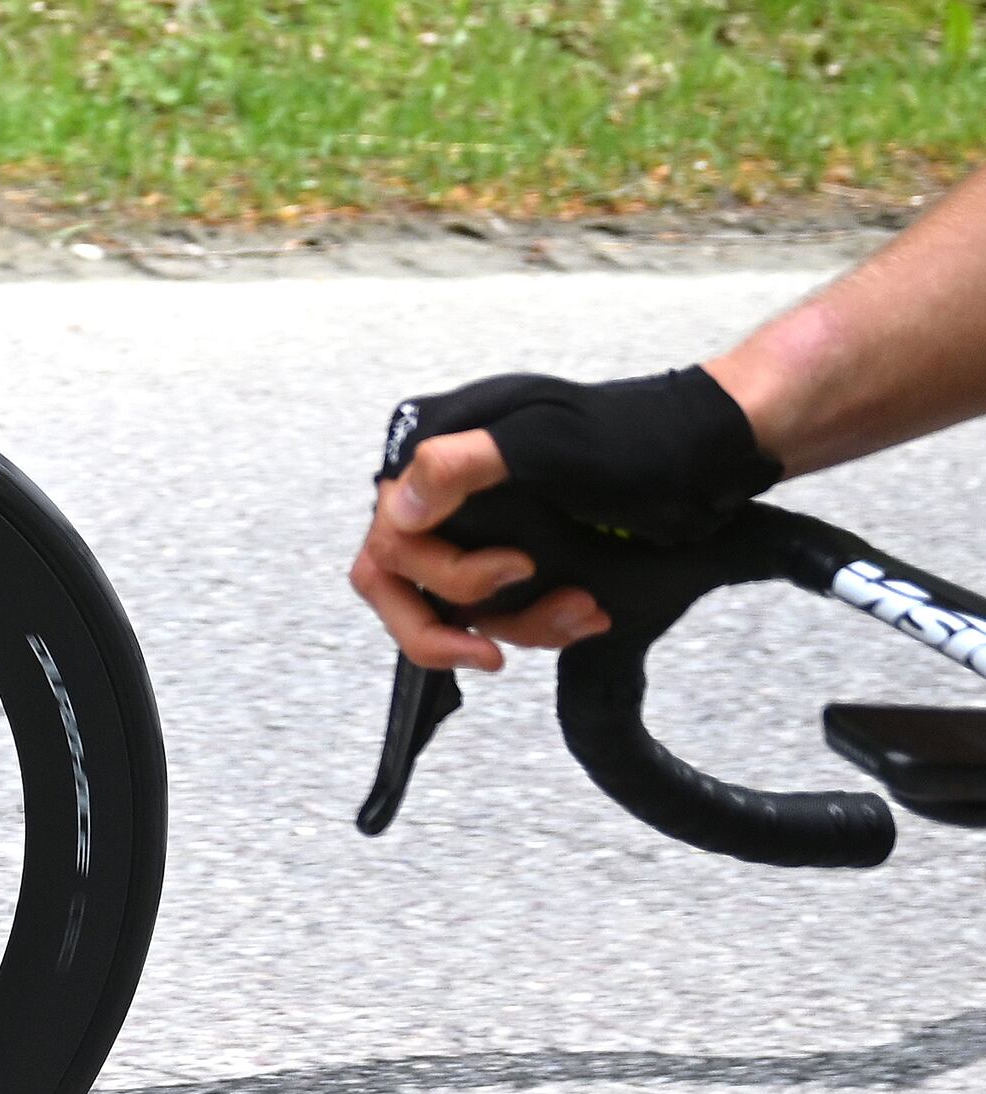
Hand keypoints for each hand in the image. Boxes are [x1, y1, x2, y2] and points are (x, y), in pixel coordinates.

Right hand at [349, 425, 612, 673]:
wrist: (699, 458)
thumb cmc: (630, 437)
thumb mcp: (546, 439)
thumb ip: (462, 464)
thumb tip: (400, 508)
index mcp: (439, 459)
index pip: (393, 538)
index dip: (439, 573)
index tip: (515, 572)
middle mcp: (445, 499)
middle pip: (398, 584)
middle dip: (442, 632)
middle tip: (490, 655)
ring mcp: (480, 534)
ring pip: (455, 610)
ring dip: (520, 625)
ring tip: (583, 611)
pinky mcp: (515, 562)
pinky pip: (501, 615)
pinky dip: (544, 625)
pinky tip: (589, 614)